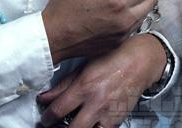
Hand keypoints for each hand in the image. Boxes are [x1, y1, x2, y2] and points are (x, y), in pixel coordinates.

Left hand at [37, 33, 166, 127]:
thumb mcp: (83, 68)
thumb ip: (63, 84)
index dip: (47, 118)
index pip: (59, 109)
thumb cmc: (108, 61)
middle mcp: (95, 102)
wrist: (137, 63)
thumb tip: (44, 97)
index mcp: (84, 86)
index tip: (44, 120)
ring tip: (70, 126)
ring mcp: (108, 114)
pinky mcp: (117, 121)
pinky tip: (88, 125)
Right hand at [41, 0, 156, 62]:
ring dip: (139, 1)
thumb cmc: (63, 9)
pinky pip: (134, 27)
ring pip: (144, 15)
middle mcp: (124, 21)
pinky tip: (116, 10)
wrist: (53, 38)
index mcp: (116, 2)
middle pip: (150, 1)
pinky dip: (132, 15)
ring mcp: (122, 35)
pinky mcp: (117, 44)